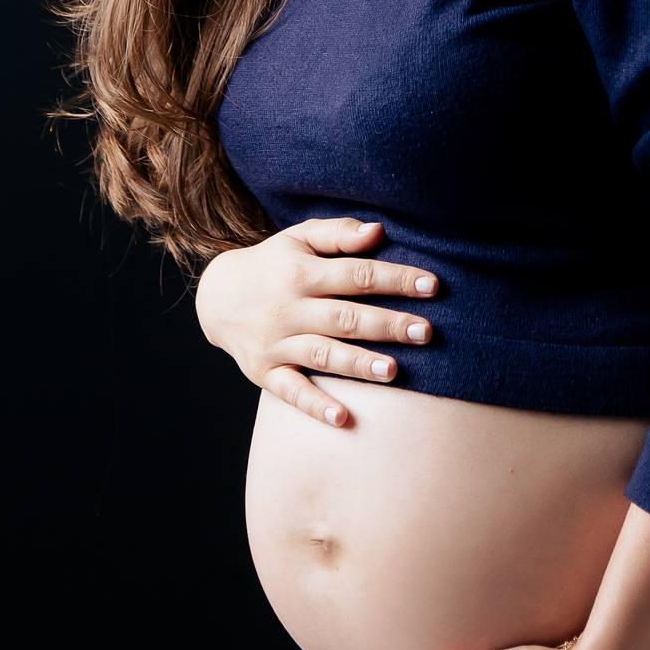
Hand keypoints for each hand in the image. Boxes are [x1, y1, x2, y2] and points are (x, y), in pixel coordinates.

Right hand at [194, 217, 437, 425]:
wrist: (216, 297)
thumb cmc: (273, 264)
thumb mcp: (299, 238)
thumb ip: (339, 233)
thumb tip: (378, 231)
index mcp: (301, 273)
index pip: (356, 275)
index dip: (395, 279)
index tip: (432, 286)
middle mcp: (288, 308)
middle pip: (345, 317)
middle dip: (387, 324)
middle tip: (426, 332)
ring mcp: (276, 343)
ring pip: (322, 354)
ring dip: (358, 363)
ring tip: (394, 371)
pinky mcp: (265, 373)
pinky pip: (291, 392)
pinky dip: (316, 406)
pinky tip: (344, 418)